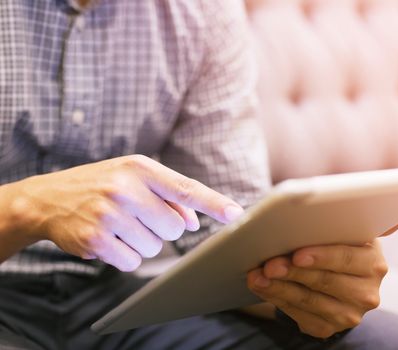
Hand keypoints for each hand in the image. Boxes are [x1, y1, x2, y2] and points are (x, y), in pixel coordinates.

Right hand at [5, 155, 242, 270]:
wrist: (48, 199)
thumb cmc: (101, 185)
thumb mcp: (133, 177)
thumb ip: (168, 196)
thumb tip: (193, 222)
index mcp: (139, 168)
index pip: (185, 188)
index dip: (213, 203)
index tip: (236, 214)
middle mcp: (125, 189)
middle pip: (174, 227)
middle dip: (163, 227)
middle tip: (139, 216)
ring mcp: (109, 215)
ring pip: (155, 247)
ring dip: (143, 241)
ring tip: (120, 225)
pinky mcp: (96, 240)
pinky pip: (132, 261)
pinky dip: (125, 255)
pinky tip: (108, 238)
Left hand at [247, 222, 397, 338]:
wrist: (331, 276)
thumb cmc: (333, 244)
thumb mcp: (347, 232)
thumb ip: (360, 218)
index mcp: (373, 261)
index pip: (347, 258)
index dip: (321, 257)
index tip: (297, 254)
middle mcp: (367, 292)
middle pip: (324, 281)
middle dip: (292, 271)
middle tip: (268, 263)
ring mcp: (349, 314)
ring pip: (308, 299)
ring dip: (278, 287)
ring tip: (257, 275)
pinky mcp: (328, 328)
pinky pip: (299, 315)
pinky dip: (277, 299)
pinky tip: (262, 287)